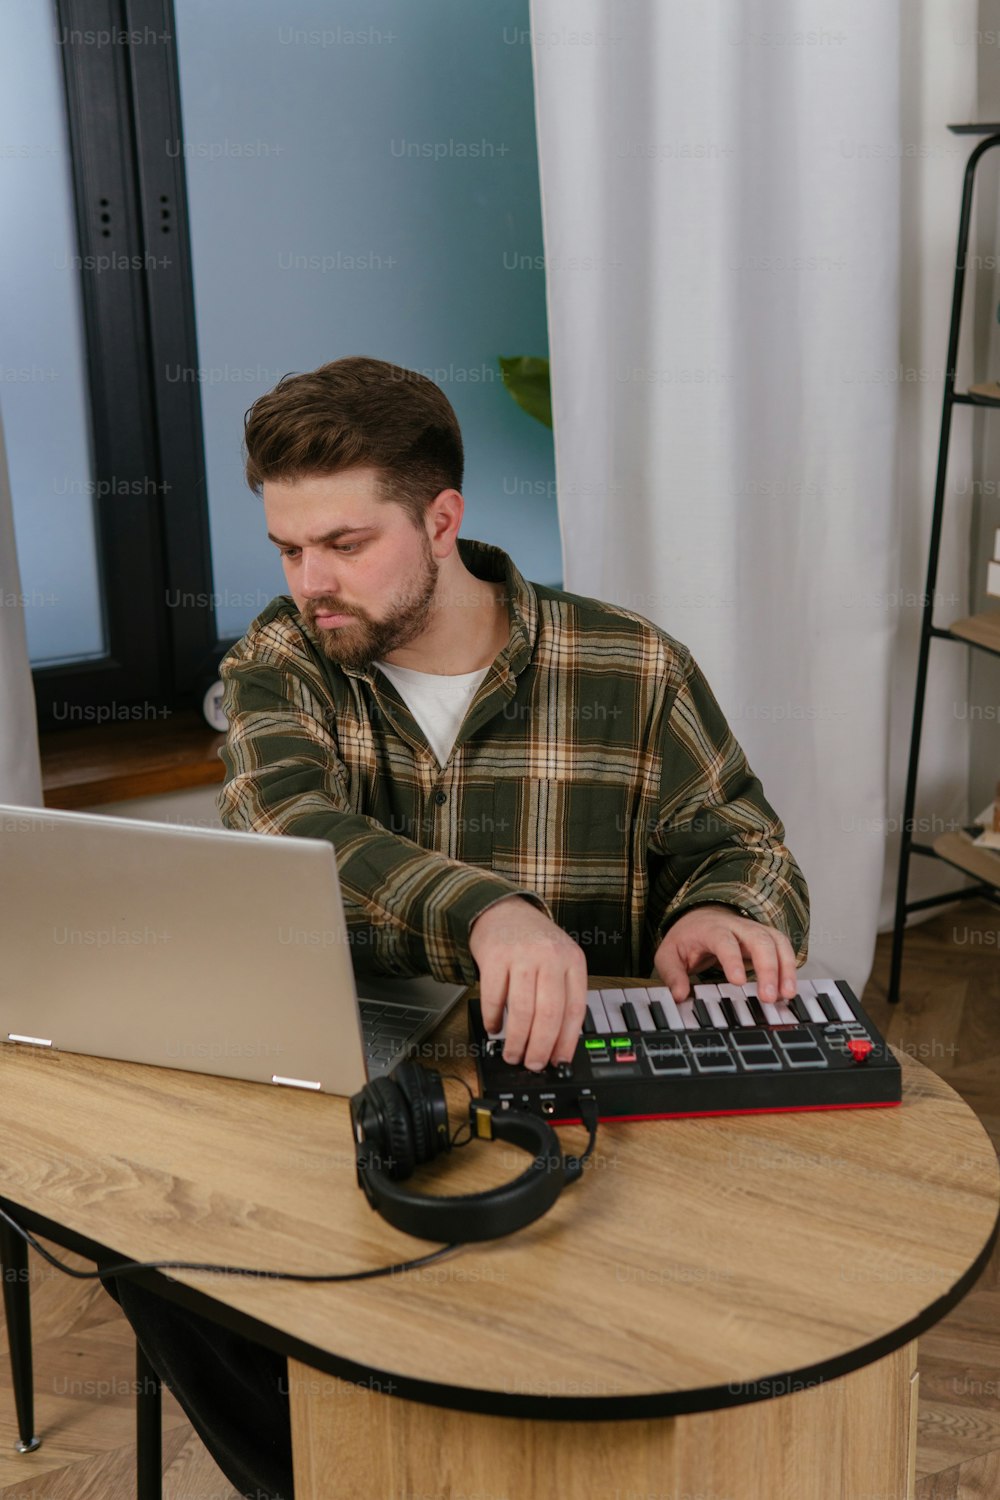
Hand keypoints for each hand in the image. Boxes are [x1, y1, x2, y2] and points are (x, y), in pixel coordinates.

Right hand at [468, 897, 587, 1070]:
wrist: (503, 910)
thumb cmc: (534, 942)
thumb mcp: (560, 960)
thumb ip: (562, 995)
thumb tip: (558, 1045)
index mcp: (573, 961)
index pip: (575, 1010)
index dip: (566, 1041)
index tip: (559, 1061)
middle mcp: (550, 957)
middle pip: (549, 1013)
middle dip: (540, 1047)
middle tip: (533, 1064)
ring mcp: (522, 955)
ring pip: (522, 1010)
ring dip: (516, 1040)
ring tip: (512, 1053)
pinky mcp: (495, 956)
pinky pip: (494, 997)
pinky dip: (493, 1019)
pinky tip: (494, 1028)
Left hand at [654, 903, 797, 1003]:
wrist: (700, 917)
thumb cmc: (687, 938)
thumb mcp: (669, 954)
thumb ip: (672, 974)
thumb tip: (679, 995)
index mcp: (711, 928)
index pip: (724, 941)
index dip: (733, 960)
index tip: (738, 982)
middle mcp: (737, 926)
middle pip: (758, 940)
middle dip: (767, 968)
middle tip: (768, 996)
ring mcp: (755, 930)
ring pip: (777, 943)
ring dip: (785, 969)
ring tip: (786, 995)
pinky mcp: (767, 938)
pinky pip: (784, 949)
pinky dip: (790, 968)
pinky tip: (788, 990)